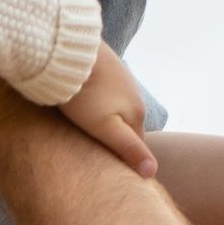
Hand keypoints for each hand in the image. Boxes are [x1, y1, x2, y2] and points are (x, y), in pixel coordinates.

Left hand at [59, 38, 148, 161]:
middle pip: (127, 127)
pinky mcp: (108, 69)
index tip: (111, 172)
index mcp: (137, 113)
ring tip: (89, 132)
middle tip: (97, 155)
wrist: (71, 52)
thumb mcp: (105, 127)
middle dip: (117, 140)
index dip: (125, 161)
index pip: (136, 146)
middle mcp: (135, 96)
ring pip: (117, 109)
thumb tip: (152, 171)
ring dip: (107, 121)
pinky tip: (86, 106)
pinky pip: (107, 94)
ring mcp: (122, 80)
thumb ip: (128, 148)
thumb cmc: (84, 95)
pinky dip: (100, 104)